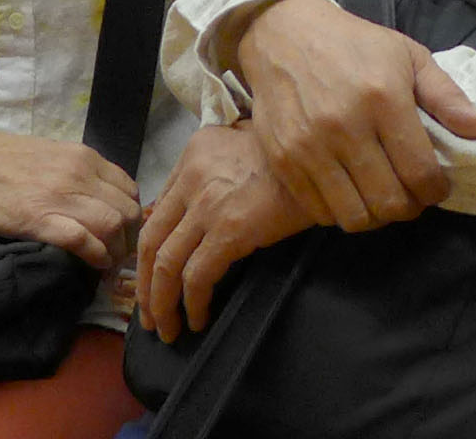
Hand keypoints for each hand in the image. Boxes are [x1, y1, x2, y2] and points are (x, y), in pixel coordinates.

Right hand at [0, 126, 139, 269]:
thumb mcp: (46, 153)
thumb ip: (74, 170)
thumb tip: (94, 195)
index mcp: (82, 156)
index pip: (128, 188)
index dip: (132, 215)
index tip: (125, 232)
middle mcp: (78, 173)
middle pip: (126, 210)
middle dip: (129, 237)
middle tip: (119, 255)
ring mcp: (59, 196)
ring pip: (112, 226)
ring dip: (116, 251)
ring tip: (108, 265)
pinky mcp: (38, 220)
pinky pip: (84, 241)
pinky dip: (96, 257)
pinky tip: (95, 266)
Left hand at [136, 125, 311, 338]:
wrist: (329, 161)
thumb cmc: (295, 159)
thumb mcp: (245, 146)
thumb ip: (215, 170)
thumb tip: (193, 214)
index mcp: (194, 153)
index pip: (157, 211)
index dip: (149, 252)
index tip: (151, 278)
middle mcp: (192, 176)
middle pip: (151, 241)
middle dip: (146, 286)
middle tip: (147, 315)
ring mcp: (208, 203)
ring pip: (166, 264)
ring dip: (162, 304)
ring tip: (167, 328)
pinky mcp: (230, 229)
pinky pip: (197, 276)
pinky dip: (192, 304)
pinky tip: (198, 318)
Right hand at [232, 0, 475, 231]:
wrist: (284, 34)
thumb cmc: (355, 45)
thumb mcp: (408, 56)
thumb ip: (446, 96)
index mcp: (383, 99)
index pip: (420, 172)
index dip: (436, 190)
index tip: (438, 185)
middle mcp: (344, 127)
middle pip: (389, 202)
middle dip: (410, 206)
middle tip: (412, 193)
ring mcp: (308, 147)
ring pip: (354, 216)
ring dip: (376, 215)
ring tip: (382, 195)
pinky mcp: (282, 160)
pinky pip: (319, 212)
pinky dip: (340, 211)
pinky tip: (350, 190)